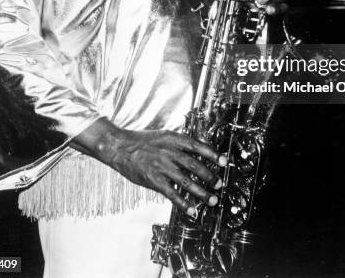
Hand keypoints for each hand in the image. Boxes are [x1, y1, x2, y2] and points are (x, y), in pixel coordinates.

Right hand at [73, 119, 225, 215]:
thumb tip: (198, 151)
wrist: (120, 147)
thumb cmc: (142, 141)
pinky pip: (172, 193)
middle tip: (219, 184)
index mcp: (174, 139)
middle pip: (195, 165)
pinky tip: (192, 210)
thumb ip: (180, 143)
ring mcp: (162, 166)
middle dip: (210, 176)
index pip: (198, 146)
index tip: (224, 162)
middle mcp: (170, 152)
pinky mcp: (153, 180)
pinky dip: (183, 203)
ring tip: (212, 200)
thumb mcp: (164, 136)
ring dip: (202, 192)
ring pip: (187, 181)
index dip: (213, 154)